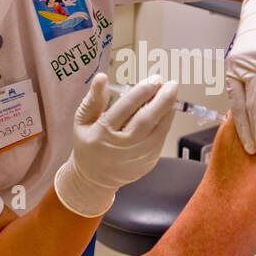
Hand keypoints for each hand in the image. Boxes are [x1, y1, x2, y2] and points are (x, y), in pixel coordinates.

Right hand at [54, 72, 178, 216]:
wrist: (94, 178)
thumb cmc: (89, 143)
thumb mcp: (83, 120)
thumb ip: (94, 98)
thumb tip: (102, 77)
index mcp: (101, 133)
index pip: (125, 108)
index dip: (142, 92)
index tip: (154, 79)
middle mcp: (120, 147)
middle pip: (145, 120)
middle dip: (161, 100)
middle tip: (171, 84)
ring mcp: (135, 157)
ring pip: (158, 131)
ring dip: (168, 110)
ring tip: (172, 94)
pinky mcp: (147, 163)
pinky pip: (161, 139)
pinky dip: (166, 123)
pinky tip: (168, 110)